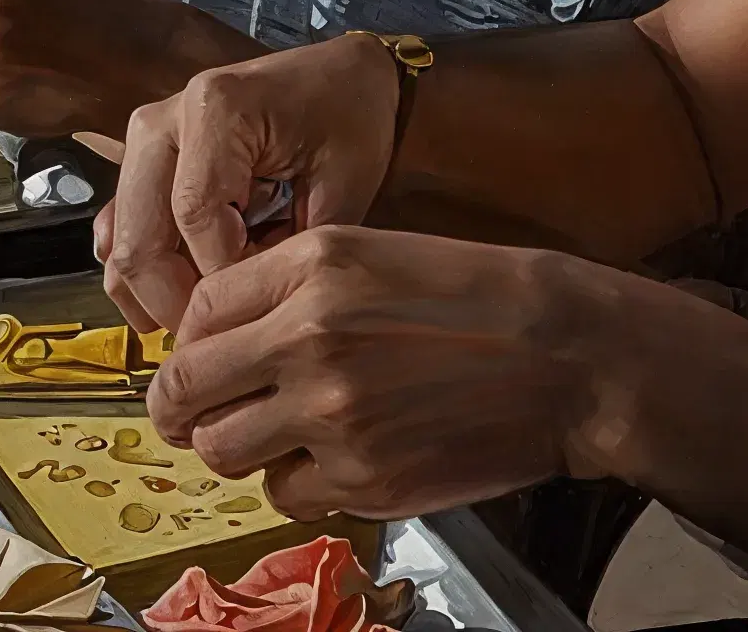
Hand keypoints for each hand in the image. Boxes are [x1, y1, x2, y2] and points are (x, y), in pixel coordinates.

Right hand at [99, 30, 409, 330]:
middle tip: (223, 337)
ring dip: (156, 294)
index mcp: (215, 109)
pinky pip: (119, 231)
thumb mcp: (342, 185)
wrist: (339, 79)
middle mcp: (162, 120)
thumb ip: (292, 250)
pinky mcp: (139, 164)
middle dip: (176, 301)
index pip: (194, 218)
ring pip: (118, 243)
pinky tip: (184, 296)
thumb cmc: (350, 122)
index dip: (223, 277)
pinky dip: (142, 275)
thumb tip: (243, 314)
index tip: (263, 303)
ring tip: (212, 319)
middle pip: (140, 237)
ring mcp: (142, 141)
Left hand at [151, 226, 668, 523]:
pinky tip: (330, 459)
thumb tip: (214, 334)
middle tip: (193, 414)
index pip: (197, 312)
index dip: (189, 342)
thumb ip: (287, 284)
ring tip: (272, 435)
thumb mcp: (374, 252)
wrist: (567, 357)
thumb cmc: (479, 299)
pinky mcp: (362, 479)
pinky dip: (295, 483)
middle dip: (180, 406)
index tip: (199, 360)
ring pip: (221, 451)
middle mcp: (309, 338)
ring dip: (235, 447)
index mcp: (312, 267)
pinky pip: (284, 494)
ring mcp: (332, 415)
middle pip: (185, 389)